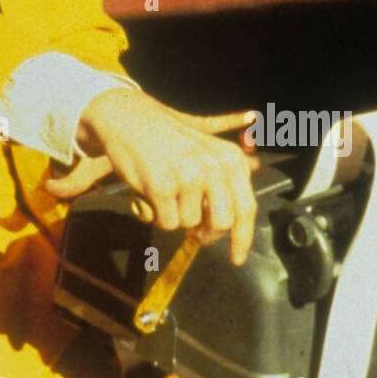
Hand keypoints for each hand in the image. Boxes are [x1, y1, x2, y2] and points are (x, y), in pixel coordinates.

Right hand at [43, 89, 259, 264]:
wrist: (130, 119)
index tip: (237, 258)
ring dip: (176, 215)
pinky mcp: (162, 186)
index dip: (243, 238)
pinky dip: (158, 214)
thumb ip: (225, 183)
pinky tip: (153, 192)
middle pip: (222, 223)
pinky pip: (167, 222)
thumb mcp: (207, 151)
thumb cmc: (168, 140)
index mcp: (231, 159)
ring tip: (167, 191)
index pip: (246, 208)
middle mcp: (214, 166)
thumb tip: (235, 223)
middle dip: (208, 234)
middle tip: (195, 233)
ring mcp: (188, 176)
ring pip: (190, 224)